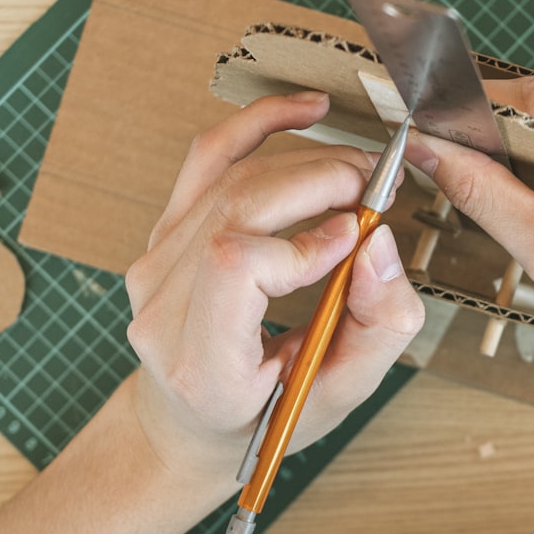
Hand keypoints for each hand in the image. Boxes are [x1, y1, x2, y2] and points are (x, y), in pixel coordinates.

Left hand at [118, 92, 423, 487]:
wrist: (193, 422)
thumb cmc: (266, 416)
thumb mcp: (338, 395)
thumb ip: (377, 326)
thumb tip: (379, 242)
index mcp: (201, 365)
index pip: (235, 266)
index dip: (303, 242)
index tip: (354, 242)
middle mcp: (162, 310)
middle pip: (238, 206)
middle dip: (321, 182)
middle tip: (379, 190)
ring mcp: (154, 266)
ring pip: (232, 176)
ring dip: (309, 160)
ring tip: (362, 174)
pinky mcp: (164, 234)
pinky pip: (208, 157)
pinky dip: (260, 124)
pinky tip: (308, 112)